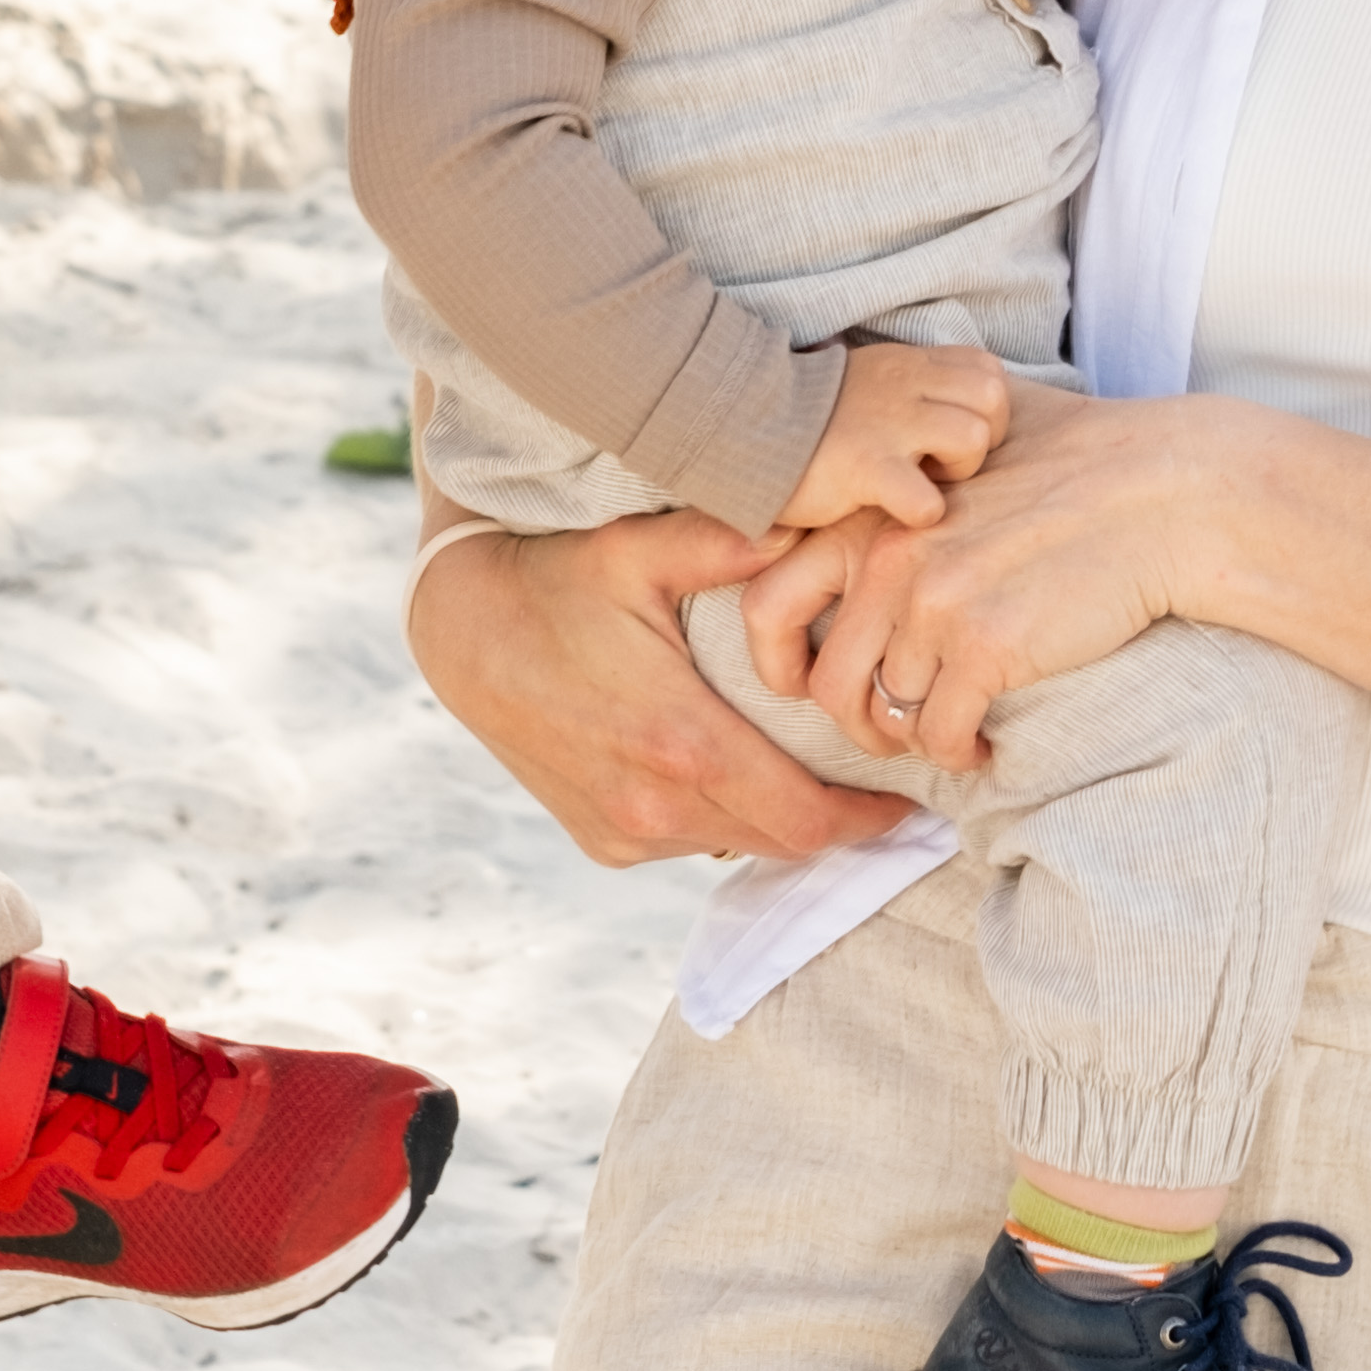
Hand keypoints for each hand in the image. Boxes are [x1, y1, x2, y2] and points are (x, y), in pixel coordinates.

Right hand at [406, 502, 897, 872]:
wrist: (460, 631)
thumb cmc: (557, 581)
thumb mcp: (640, 551)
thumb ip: (730, 542)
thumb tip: (811, 527)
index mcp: (681, 743)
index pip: (805, 818)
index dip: (868, 821)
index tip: (910, 803)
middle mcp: (653, 805)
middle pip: (780, 841)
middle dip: (836, 823)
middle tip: (880, 788)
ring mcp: (622, 830)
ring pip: (733, 844)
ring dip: (776, 819)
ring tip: (815, 777)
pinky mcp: (599, 839)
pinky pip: (684, 842)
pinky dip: (719, 817)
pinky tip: (733, 773)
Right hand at [772, 337, 1013, 535]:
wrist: (739, 420)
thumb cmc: (809, 417)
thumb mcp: (869, 381)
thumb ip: (911, 388)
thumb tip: (951, 411)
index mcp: (909, 365)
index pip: (987, 370)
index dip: (982, 409)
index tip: (949, 437)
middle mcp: (906, 386)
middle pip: (993, 398)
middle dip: (982, 440)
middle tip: (943, 465)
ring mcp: (888, 425)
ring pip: (971, 437)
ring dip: (958, 473)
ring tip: (922, 483)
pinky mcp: (866, 468)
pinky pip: (927, 499)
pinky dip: (923, 513)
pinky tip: (898, 511)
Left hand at [787, 384, 1248, 768]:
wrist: (1163, 492)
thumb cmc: (1082, 463)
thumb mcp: (971, 450)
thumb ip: (908, 481)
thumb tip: (878, 507)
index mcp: (873, 512)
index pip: (767, 601)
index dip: (776, 659)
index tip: (808, 682)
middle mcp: (890, 557)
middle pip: (826, 680)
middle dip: (854, 722)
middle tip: (891, 732)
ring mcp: (936, 604)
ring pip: (886, 714)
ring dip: (912, 740)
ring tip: (948, 735)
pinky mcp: (987, 647)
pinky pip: (942, 734)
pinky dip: (960, 753)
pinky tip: (986, 744)